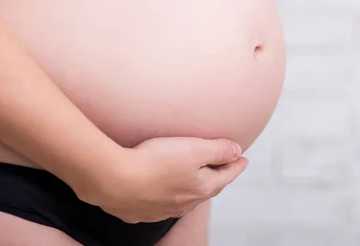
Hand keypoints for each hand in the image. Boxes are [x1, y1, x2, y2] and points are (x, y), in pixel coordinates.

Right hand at [76, 136, 247, 222]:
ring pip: (185, 198)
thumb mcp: (193, 149)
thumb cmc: (154, 162)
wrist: (116, 181)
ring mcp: (162, 209)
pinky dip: (168, 194)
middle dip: (217, 177)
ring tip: (195, 178)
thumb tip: (237, 151)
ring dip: (193, 187)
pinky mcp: (141, 210)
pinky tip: (162, 189)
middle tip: (224, 167)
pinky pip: (160, 203)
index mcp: (200, 188)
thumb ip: (217, 150)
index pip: (225, 176)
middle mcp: (184, 203)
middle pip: (207, 188)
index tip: (243, 158)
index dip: (235, 165)